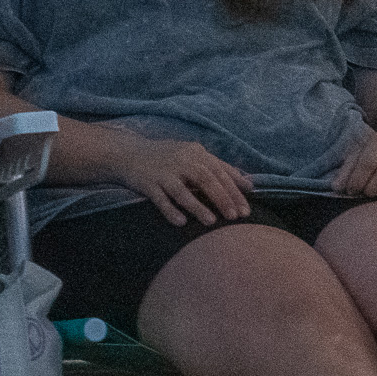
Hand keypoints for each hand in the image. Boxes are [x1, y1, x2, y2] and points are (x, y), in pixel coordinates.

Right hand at [109, 132, 252, 224]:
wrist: (128, 153)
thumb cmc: (168, 158)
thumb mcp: (193, 156)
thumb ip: (219, 167)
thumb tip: (248, 183)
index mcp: (196, 153)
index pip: (220, 171)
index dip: (235, 190)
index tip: (246, 208)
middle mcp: (181, 160)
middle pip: (205, 179)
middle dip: (222, 198)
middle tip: (235, 217)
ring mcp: (163, 172)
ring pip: (183, 190)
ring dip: (198, 206)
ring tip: (212, 222)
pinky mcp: (147, 183)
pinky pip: (160, 199)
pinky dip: (170, 210)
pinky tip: (181, 222)